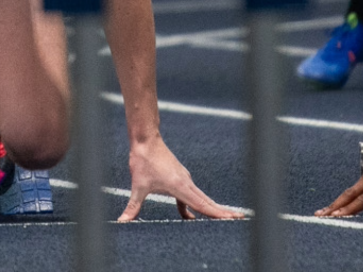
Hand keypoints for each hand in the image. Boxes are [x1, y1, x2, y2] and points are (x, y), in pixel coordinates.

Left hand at [117, 136, 241, 220]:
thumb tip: (122, 221)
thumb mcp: (137, 186)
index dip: (217, 214)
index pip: (202, 205)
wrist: (146, 140)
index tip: (232, 218)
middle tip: (240, 218)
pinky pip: (190, 195)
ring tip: (226, 218)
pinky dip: (192, 206)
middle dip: (223, 211)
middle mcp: (186, 183)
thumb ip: (132, 206)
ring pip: (201, 198)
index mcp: (180, 187)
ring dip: (212, 208)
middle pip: (208, 202)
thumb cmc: (143, 161)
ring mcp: (184, 180)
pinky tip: (188, 217)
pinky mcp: (179, 178)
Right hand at [317, 132, 362, 216]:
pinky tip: (346, 201)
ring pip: (352, 190)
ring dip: (339, 201)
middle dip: (333, 206)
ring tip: (327, 211)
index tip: (336, 216)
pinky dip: (350, 195)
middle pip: (349, 195)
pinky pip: (359, 185)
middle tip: (319, 214)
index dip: (349, 209)